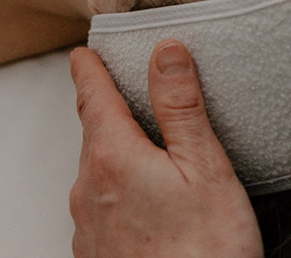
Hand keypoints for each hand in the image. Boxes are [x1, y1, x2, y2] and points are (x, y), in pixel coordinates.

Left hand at [69, 42, 263, 257]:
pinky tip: (150, 206)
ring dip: (118, 158)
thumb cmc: (205, 254)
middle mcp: (88, 190)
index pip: (91, 95)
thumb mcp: (205, 168)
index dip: (89, 67)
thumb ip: (181, 107)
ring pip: (97, 175)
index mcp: (112, 157)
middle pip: (94, 134)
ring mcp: (88, 228)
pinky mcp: (97, 256)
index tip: (85, 52)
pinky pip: (102, 211)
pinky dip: (120, 196)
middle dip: (109, 113)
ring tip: (151, 154)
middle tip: (129, 94)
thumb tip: (165, 53)